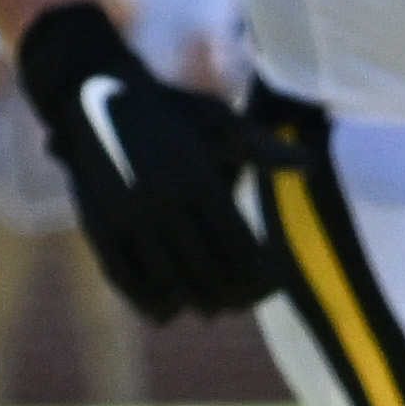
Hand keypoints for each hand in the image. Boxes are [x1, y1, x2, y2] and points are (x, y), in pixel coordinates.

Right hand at [12, 0, 278, 318]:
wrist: (96, 96)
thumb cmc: (171, 112)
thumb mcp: (219, 122)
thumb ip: (262, 149)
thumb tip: (308, 166)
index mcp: (199, 180)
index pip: (242, 249)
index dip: (262, 275)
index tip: (271, 280)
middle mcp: (164, 204)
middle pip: (210, 274)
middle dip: (233, 295)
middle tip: (244, 300)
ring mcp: (129, 219)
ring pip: (171, 284)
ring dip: (196, 302)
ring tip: (213, 305)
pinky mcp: (98, 229)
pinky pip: (129, 282)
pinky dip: (151, 303)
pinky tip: (168, 309)